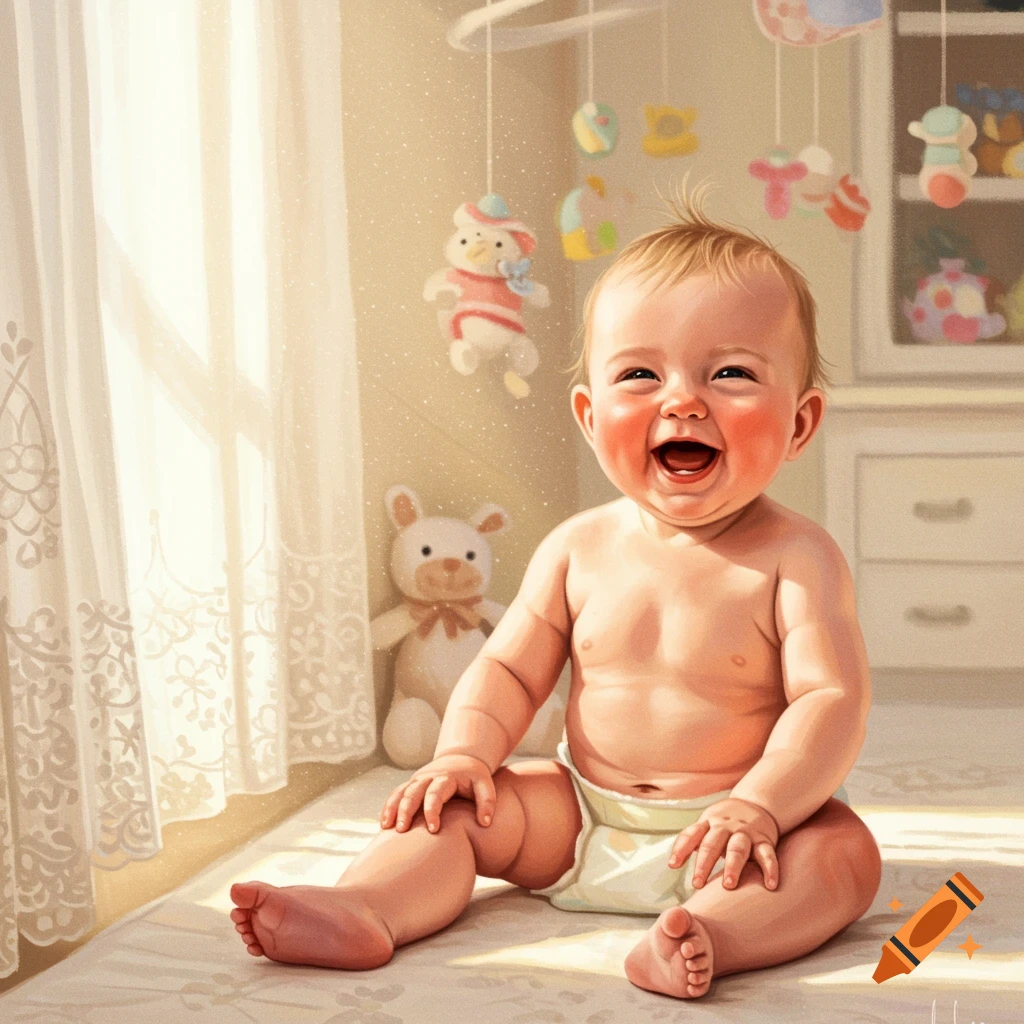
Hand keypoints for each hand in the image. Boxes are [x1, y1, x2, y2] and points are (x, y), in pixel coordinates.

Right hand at [380, 753, 494, 833]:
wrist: (461, 759)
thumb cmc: (474, 777)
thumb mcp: (485, 784)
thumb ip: (487, 802)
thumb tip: (485, 823)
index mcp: (446, 777)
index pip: (436, 793)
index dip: (432, 811)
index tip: (433, 830)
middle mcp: (428, 777)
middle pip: (413, 792)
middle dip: (406, 810)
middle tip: (402, 831)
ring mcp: (417, 780)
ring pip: (400, 792)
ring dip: (393, 809)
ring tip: (387, 828)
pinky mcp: (411, 785)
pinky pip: (396, 794)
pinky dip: (388, 807)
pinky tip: (384, 824)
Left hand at [668, 797, 779, 891]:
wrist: (757, 803)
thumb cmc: (724, 823)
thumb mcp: (706, 825)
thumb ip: (691, 842)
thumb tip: (672, 865)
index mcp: (708, 823)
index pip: (692, 834)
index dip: (681, 849)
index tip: (673, 865)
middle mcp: (726, 827)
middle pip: (713, 843)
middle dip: (704, 863)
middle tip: (697, 883)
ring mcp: (745, 833)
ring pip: (738, 849)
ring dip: (732, 866)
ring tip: (728, 885)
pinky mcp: (764, 840)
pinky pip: (768, 854)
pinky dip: (770, 869)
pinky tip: (770, 885)